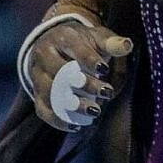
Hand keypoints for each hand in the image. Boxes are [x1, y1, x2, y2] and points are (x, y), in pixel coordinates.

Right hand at [25, 17, 133, 131]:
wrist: (53, 45)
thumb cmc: (81, 43)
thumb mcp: (97, 37)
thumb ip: (111, 42)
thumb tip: (126, 46)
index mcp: (62, 37)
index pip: (75, 48)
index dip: (90, 60)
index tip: (105, 70)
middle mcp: (44, 54)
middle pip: (60, 71)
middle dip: (84, 84)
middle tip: (106, 92)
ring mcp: (36, 74)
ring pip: (49, 92)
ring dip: (72, 105)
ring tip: (94, 111)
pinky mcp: (35, 92)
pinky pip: (42, 109)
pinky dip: (57, 120)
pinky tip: (75, 125)